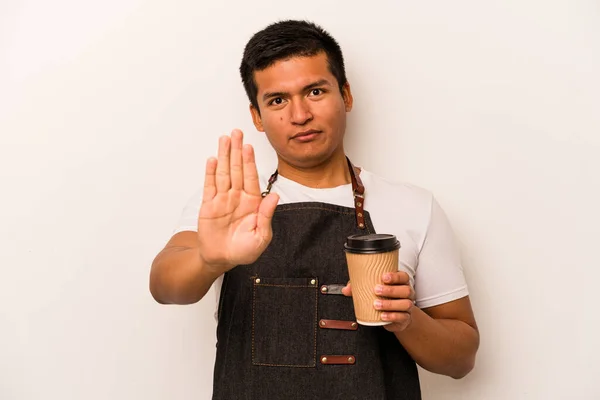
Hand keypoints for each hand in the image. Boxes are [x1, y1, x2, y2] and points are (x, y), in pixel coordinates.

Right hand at [197, 129, 279, 273]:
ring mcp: (222, 199)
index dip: (250, 161)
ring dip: (224, 156)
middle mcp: (237, 196)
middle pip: (237, 169)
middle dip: (237, 151)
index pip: (251, 177)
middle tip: (237, 133)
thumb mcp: (261, 237)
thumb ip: (266, 216)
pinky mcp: (208, 205)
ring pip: (223, 173)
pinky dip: (211, 172)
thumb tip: (274, 196)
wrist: (222, 260)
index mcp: (252, 202)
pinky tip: (213, 159)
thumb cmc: (244, 250)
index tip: (249, 146)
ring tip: (224, 139)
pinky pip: (210, 186)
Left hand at [342, 271, 414, 331]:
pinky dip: (392, 316)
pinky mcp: (405, 318)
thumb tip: (346, 289)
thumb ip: (360, 287)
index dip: (395, 276)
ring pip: (405, 304)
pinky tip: (383, 316)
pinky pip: (402, 317)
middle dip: (390, 290)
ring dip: (390, 304)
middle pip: (405, 290)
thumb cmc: (385, 298)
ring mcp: (408, 306)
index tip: (383, 277)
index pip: (403, 276)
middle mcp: (407, 293)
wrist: (397, 316)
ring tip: (376, 304)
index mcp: (401, 282)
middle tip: (376, 290)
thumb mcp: (374, 290)